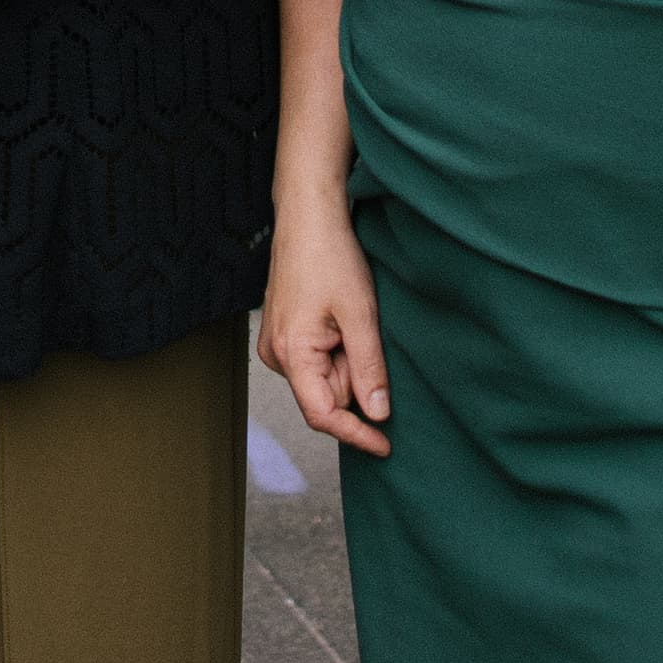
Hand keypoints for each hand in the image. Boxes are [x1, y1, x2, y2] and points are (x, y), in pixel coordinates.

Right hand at [256, 202, 390, 458]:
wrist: (308, 216)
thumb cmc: (330, 257)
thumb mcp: (360, 316)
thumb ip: (369, 369)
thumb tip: (377, 414)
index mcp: (291, 353)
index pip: (323, 414)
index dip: (356, 433)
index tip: (386, 445)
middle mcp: (275, 354)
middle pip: (326, 395)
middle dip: (355, 378)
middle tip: (366, 334)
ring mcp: (277, 343)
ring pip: (324, 377)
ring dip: (348, 360)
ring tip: (352, 318)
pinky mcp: (284, 333)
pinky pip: (317, 360)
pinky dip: (338, 349)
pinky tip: (341, 318)